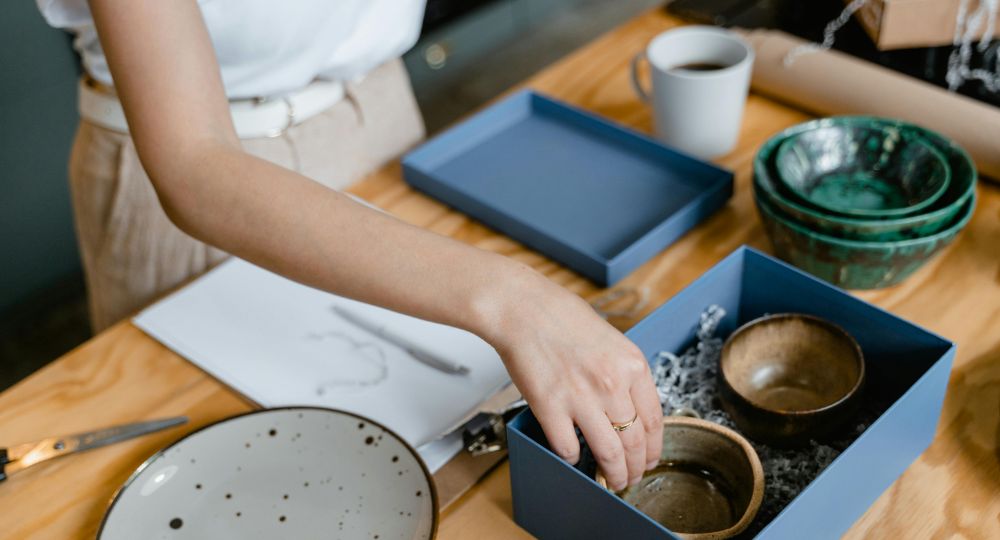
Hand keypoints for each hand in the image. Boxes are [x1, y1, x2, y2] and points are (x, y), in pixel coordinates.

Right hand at [480, 264, 663, 490]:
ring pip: (608, 453)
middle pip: (635, 442)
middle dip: (635, 469)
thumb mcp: (610, 340)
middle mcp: (613, 383)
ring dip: (612, 474)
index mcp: (632, 364)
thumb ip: (624, 374)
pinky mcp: (551, 408)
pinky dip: (573, 458)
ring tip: (610, 481)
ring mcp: (582, 398)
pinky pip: (569, 448)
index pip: (655, 420)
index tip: (648, 459)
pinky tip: (573, 456)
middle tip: (630, 478)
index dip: (654, 448)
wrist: (523, 308)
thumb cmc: (560, 316)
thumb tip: (629, 409)